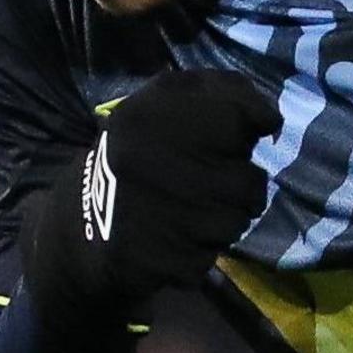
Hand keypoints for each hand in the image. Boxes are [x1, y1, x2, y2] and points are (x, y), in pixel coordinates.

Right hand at [22, 71, 285, 315]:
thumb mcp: (160, 106)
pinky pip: (212, 256)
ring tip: (193, 212)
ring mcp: (160, 213)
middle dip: (242, 185)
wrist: (82, 226)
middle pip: (249, 180)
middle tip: (216, 183)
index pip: (236, 114)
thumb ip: (216, 95)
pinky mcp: (163, 258)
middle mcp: (153, 160)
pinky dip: (201, 251)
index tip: (259, 128)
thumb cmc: (137, 157)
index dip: (257, 119)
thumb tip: (270, 115)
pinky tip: (176, 240)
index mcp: (149, 115)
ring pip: (236, 221)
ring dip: (225, 220)